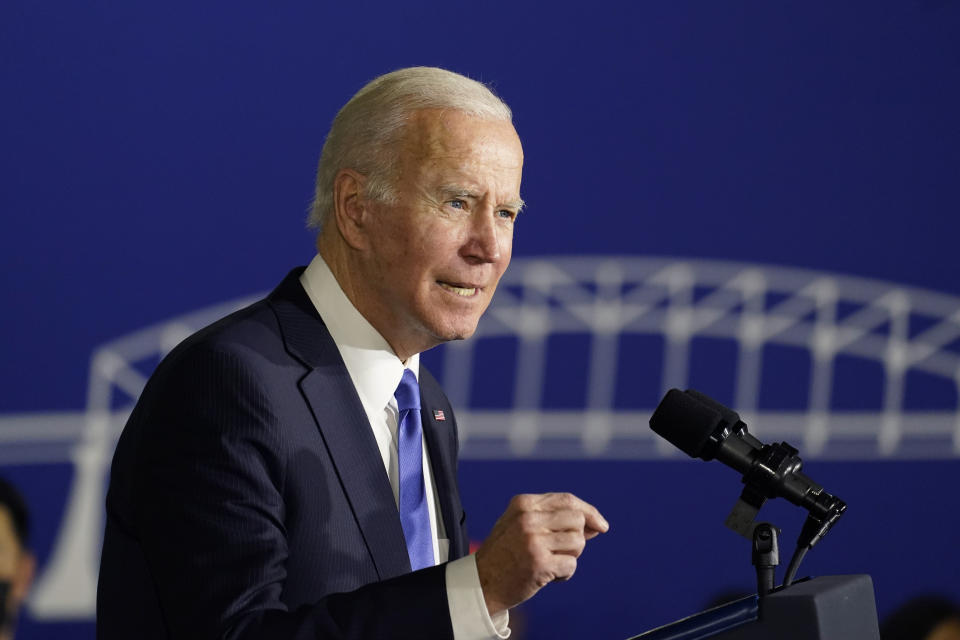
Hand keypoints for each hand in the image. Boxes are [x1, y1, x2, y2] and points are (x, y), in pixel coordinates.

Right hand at [474, 492, 607, 615]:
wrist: (481, 582)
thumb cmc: (506, 553)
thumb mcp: (522, 525)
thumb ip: (554, 520)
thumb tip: (597, 525)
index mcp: (523, 504)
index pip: (567, 500)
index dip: (589, 511)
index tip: (601, 525)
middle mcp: (528, 518)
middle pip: (577, 520)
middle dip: (577, 537)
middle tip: (561, 552)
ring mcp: (533, 540)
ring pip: (578, 542)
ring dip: (571, 557)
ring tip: (552, 563)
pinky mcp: (539, 563)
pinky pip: (571, 564)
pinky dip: (565, 574)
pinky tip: (549, 577)